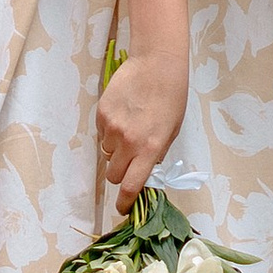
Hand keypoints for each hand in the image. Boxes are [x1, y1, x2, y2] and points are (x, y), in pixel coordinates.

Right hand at [96, 50, 187, 208]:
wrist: (156, 64)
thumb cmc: (171, 98)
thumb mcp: (170, 132)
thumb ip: (155, 154)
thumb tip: (143, 172)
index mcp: (150, 149)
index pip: (131, 186)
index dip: (125, 202)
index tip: (123, 208)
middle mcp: (128, 142)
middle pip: (113, 175)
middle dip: (120, 173)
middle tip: (129, 160)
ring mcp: (112, 128)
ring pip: (106, 154)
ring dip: (114, 151)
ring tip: (128, 130)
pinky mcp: (101, 114)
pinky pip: (101, 134)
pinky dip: (109, 132)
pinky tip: (122, 116)